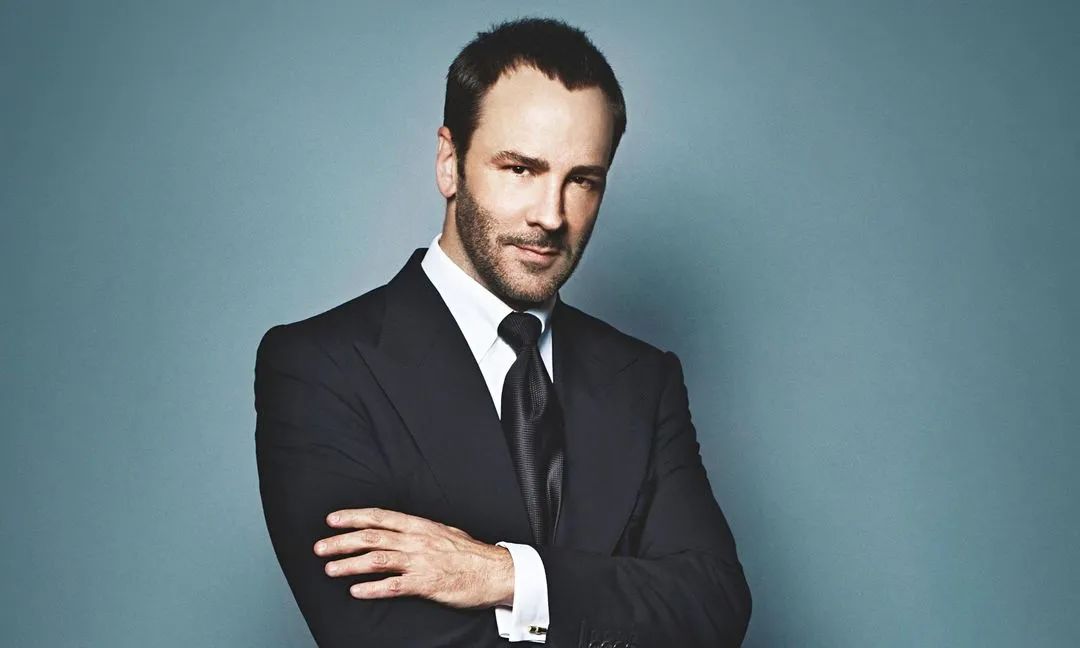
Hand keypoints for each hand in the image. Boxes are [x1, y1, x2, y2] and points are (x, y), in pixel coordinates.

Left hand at [313, 507, 514, 608]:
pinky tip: (356, 592)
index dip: (353, 517)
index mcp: (419, 525)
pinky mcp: (425, 583)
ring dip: (349, 565)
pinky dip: (371, 589)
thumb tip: (401, 531)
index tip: (332, 520)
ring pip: (376, 560)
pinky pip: (392, 586)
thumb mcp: (444, 533)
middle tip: (320, 548)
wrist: (496, 571)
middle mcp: (416, 540)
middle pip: (371, 537)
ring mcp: (420, 561)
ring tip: (330, 569)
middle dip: (341, 542)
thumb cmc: (471, 554)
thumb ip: (420, 532)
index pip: (379, 517)